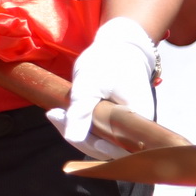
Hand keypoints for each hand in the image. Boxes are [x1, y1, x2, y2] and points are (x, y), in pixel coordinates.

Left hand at [50, 17, 156, 158]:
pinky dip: (80, 126)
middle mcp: (138, 128)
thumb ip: (82, 110)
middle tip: (55, 116)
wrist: (119, 46)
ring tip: (55, 114)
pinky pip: (99, 132)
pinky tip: (60, 114)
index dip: (100, 149)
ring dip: (77, 131)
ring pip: (102, 142)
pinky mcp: (116, 122)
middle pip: (110, 149)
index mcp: (140, 119)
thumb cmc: (108, 61)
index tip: (77, 136)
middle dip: (80, 138)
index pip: (121, 148)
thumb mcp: (90, 82)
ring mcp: (127, 126)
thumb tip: (73, 138)